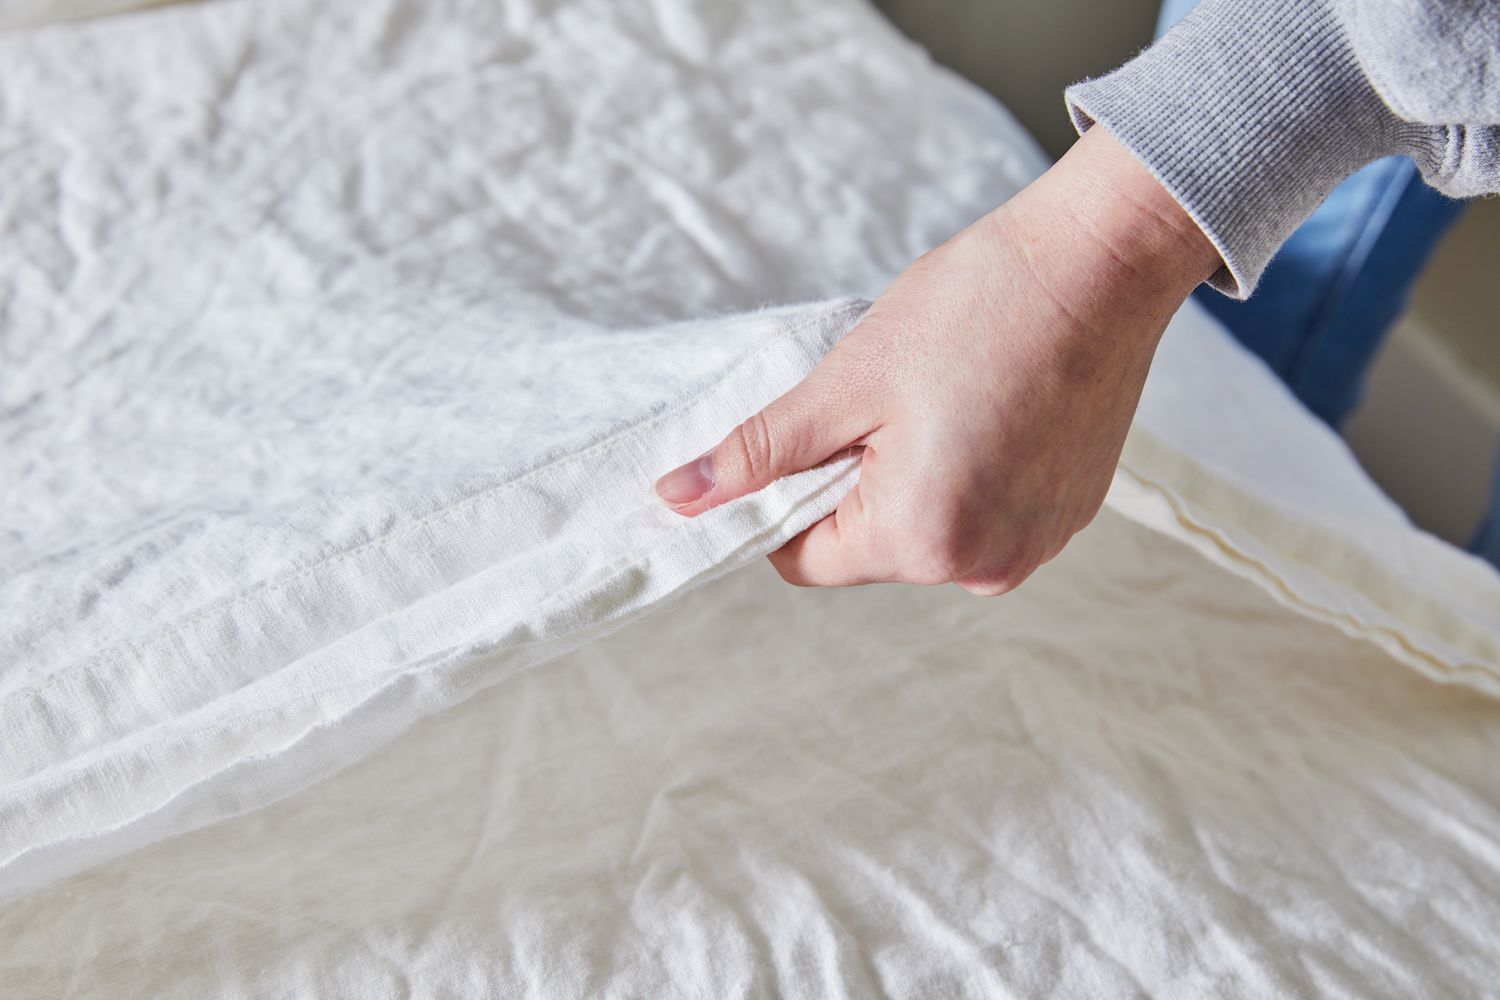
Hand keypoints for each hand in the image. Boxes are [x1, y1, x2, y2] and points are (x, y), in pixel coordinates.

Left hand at [655, 127, 1219, 592]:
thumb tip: (679, 497)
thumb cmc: (976, 308)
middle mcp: (984, 565)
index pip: (802, 560)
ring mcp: (1035, 545)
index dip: (779, 500)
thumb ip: (759, 452)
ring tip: (938, 399)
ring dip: (908, 480)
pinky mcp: (1067, 518)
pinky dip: (964, 475)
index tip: (801, 434)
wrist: (1101, 262)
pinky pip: (982, 516)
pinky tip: (983, 408)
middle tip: (878, 401)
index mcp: (923, 540)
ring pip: (924, 532)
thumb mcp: (846, 380)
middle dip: (849, 484)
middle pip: (866, 548)